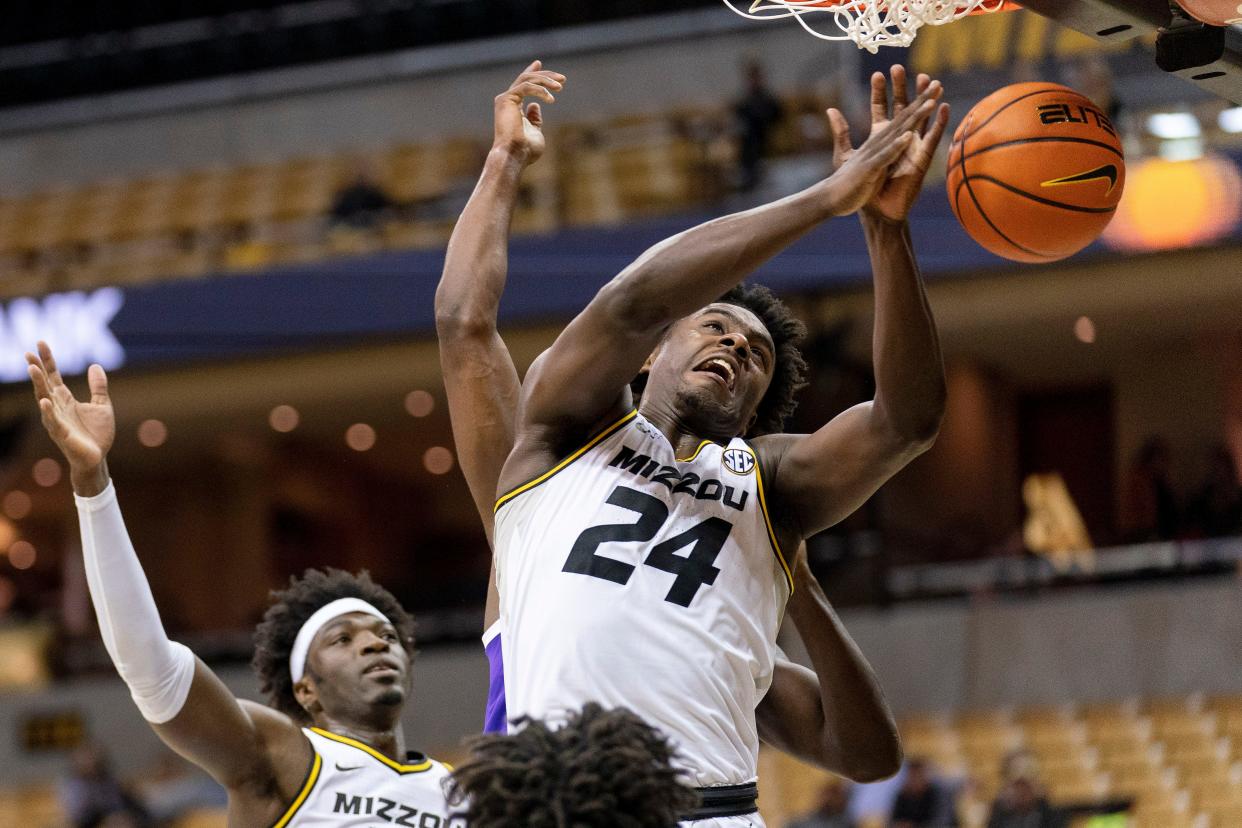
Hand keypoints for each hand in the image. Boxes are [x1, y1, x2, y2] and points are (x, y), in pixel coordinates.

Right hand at [27, 342, 114, 480]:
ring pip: (44, 399)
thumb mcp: (102, 405)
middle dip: (37, 369)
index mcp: (66, 400)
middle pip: (45, 384)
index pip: (53, 376)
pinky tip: (44, 401)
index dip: (48, 360)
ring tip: (32, 369)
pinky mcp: (62, 434)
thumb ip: (97, 386)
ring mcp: (57, 420)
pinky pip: (53, 421)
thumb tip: (94, 365)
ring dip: (38, 385)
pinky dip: (48, 412)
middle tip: (28, 353)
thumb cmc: (97, 433)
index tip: (40, 343)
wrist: (98, 458)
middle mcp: (57, 408)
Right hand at [493, 60, 564, 166]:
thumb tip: (536, 105)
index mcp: (512, 107)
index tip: (539, 63)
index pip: (523, 85)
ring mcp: (505, 100)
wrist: (514, 156)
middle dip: (545, 76)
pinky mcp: (506, 100)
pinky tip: (551, 99)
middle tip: (562, 78)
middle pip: (526, 79)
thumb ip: (535, 118)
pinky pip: (526, 87)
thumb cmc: (525, 150)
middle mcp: (507, 101)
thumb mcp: (535, 131)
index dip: (532, 73)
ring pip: (527, 80)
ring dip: (545, 81)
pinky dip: (540, 90)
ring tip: (560, 86)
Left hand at [829, 66, 948, 222]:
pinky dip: (938, 123)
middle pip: (902, 107)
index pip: (881, 108)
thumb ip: (841, 132)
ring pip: (921, 118)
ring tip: (929, 80)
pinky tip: (942, 107)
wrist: (874, 211)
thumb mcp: (846, 155)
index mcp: (881, 137)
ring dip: (925, 100)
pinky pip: (933, 139)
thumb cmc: (862, 187)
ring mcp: (912, 147)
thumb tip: (831, 109)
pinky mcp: (921, 159)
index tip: (877, 74)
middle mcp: (899, 139)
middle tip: (901, 68)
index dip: (880, 92)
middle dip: (903, 88)